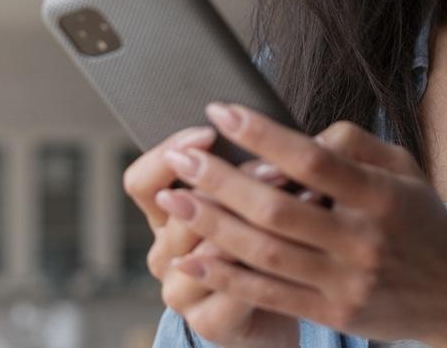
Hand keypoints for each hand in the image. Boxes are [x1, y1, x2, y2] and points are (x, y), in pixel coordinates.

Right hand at [123, 126, 298, 347]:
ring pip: (210, 248)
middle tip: (277, 162)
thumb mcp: (248, 198)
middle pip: (182, 208)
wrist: (270, 315)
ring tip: (303, 193)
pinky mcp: (208, 322)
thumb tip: (285, 124)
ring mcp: (182, 291)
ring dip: (258, 218)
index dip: (170, 154)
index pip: (142, 182)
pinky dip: (271, 262)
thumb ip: (249, 165)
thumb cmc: (261, 245)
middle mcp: (164, 254)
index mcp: (164, 218)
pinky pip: (235, 288)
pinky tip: (303, 241)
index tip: (210, 130)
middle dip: (234, 180)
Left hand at [155, 103, 446, 345]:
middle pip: (277, 208)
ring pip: (266, 253)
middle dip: (221, 180)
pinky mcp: (334, 312)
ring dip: (213, 226)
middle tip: (181, 157)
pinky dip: (226, 275)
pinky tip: (192, 258)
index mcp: (379, 194)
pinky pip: (269, 293)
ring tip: (174, 202)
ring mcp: (346, 281)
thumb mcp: (403, 167)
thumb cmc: (421, 221)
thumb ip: (353, 142)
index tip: (221, 111)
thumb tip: (300, 132)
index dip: (262, 134)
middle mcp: (362, 239)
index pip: (311, 159)